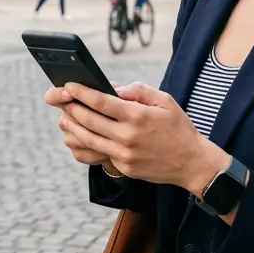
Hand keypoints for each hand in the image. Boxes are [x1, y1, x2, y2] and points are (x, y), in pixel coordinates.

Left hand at [56, 81, 228, 193]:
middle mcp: (127, 136)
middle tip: (61, 99)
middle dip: (72, 108)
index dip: (81, 92)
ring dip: (72, 127)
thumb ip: (138, 91)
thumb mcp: (164, 100)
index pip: (101, 101)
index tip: (69, 85)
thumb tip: (113, 88)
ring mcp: (124, 155)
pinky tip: (79, 136)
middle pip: (89, 120)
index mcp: (137, 116)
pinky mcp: (124, 167)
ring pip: (88, 139)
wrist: (192, 163)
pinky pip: (99, 153)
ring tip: (64, 118)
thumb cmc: (178, 127)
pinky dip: (86, 143)